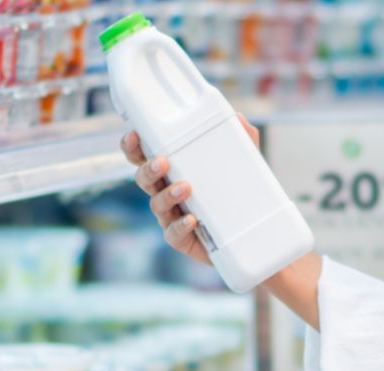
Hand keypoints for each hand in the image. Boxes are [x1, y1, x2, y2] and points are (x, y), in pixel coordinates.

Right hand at [121, 115, 259, 263]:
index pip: (144, 155)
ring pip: (157, 205)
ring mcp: (171, 216)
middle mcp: (165, 192)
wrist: (250, 234)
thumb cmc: (235, 192)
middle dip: (148, 169)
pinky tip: (191, 219)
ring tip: (185, 188)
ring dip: (168, 195)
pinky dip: (180, 226)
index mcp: (171, 170)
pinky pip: (173, 234)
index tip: (134, 134)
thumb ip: (242, 139)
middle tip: (162, 161)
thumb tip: (240, 119)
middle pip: (143, 178)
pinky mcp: (182, 238)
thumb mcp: (242, 163)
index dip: (133, 146)